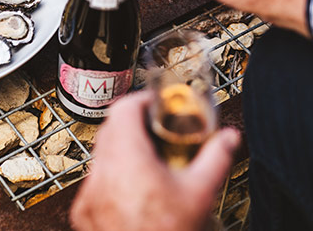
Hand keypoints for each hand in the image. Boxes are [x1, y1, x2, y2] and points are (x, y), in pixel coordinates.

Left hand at [70, 92, 239, 230]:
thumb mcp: (199, 194)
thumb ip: (215, 158)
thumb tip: (229, 138)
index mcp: (128, 159)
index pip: (123, 109)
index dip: (140, 100)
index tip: (155, 104)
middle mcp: (102, 172)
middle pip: (110, 129)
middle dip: (132, 123)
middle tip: (155, 130)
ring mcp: (89, 193)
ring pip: (100, 155)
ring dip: (120, 150)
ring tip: (147, 162)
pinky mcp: (83, 210)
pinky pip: (94, 181)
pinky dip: (111, 177)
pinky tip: (133, 190)